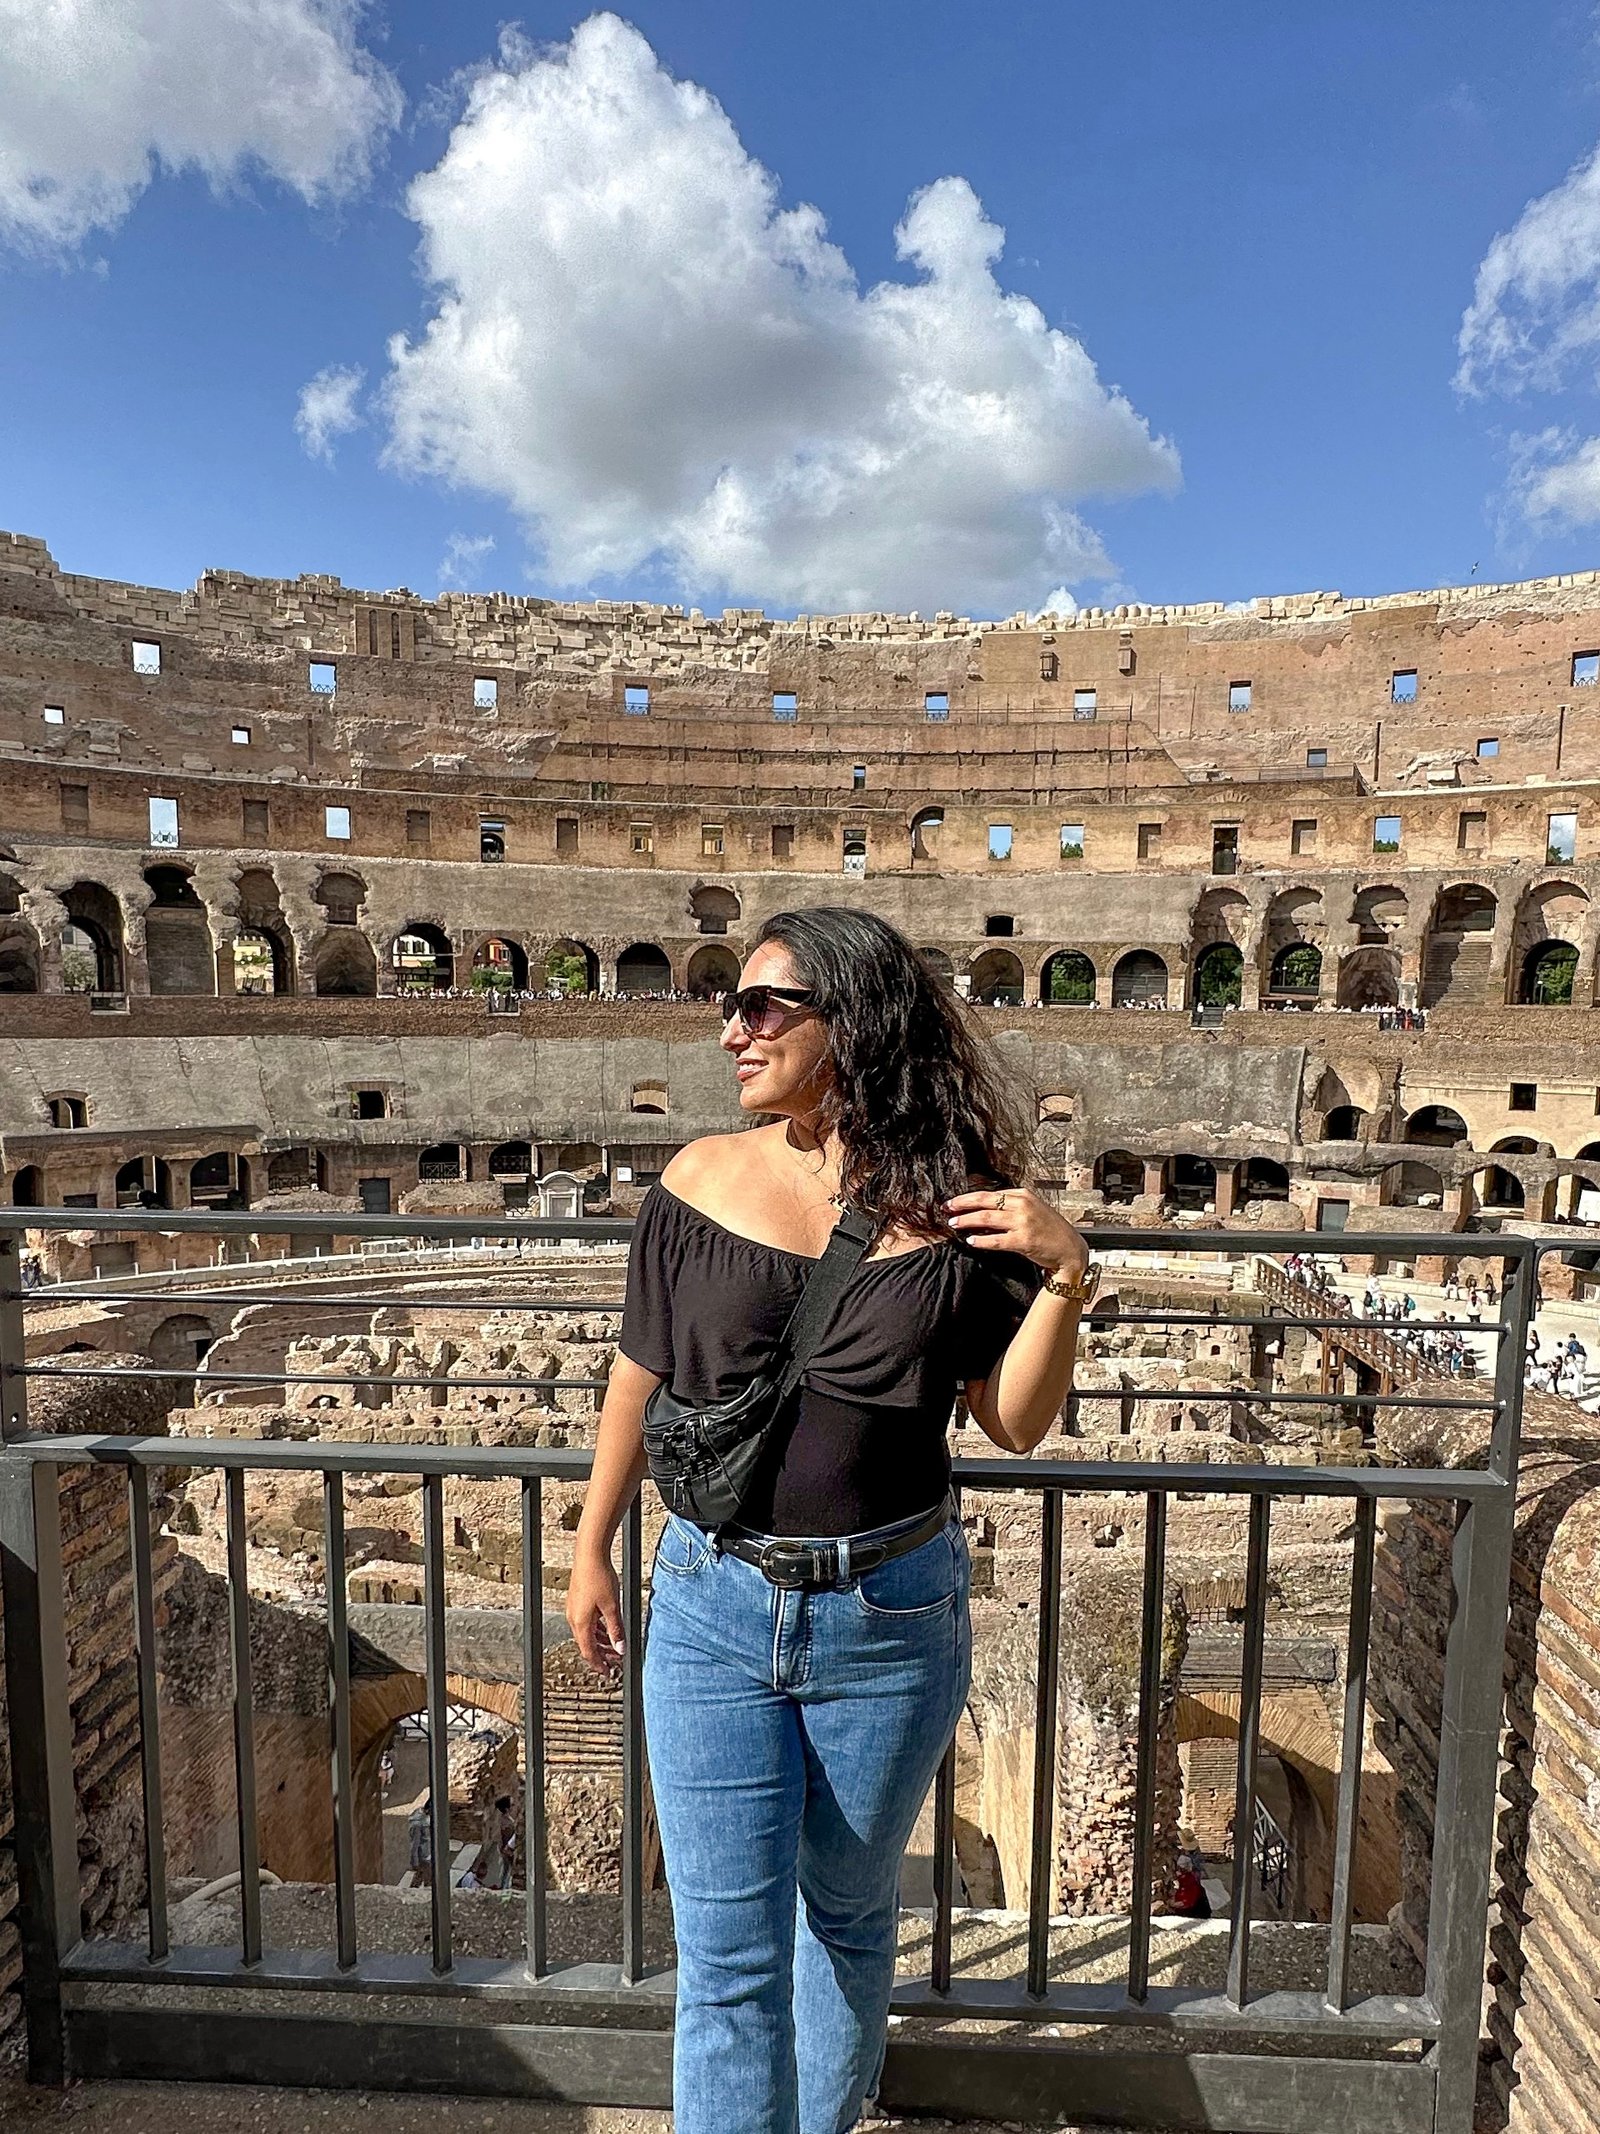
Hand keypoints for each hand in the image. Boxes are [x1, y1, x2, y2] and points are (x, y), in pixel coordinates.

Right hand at [566, 1542, 625, 1677]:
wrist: (589, 1555)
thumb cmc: (599, 1577)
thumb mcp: (612, 1607)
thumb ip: (616, 1629)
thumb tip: (620, 1647)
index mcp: (580, 1623)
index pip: (589, 1652)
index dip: (599, 1664)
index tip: (609, 1672)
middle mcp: (574, 1618)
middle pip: (587, 1644)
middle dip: (602, 1654)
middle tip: (616, 1661)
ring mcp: (574, 1610)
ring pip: (587, 1633)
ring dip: (601, 1641)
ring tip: (615, 1645)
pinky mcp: (577, 1601)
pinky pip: (587, 1622)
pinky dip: (597, 1629)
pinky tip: (608, 1628)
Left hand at [940, 1184, 1088, 1278]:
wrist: (1070, 1249)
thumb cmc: (1050, 1231)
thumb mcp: (1032, 1210)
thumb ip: (1010, 1207)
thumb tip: (982, 1211)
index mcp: (1023, 1195)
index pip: (990, 1194)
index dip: (969, 1198)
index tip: (954, 1203)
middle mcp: (1023, 1205)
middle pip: (984, 1201)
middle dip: (962, 1204)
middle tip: (947, 1209)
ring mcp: (1023, 1222)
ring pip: (987, 1218)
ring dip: (967, 1221)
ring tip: (954, 1224)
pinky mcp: (1024, 1240)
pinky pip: (996, 1240)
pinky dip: (981, 1240)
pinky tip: (971, 1241)